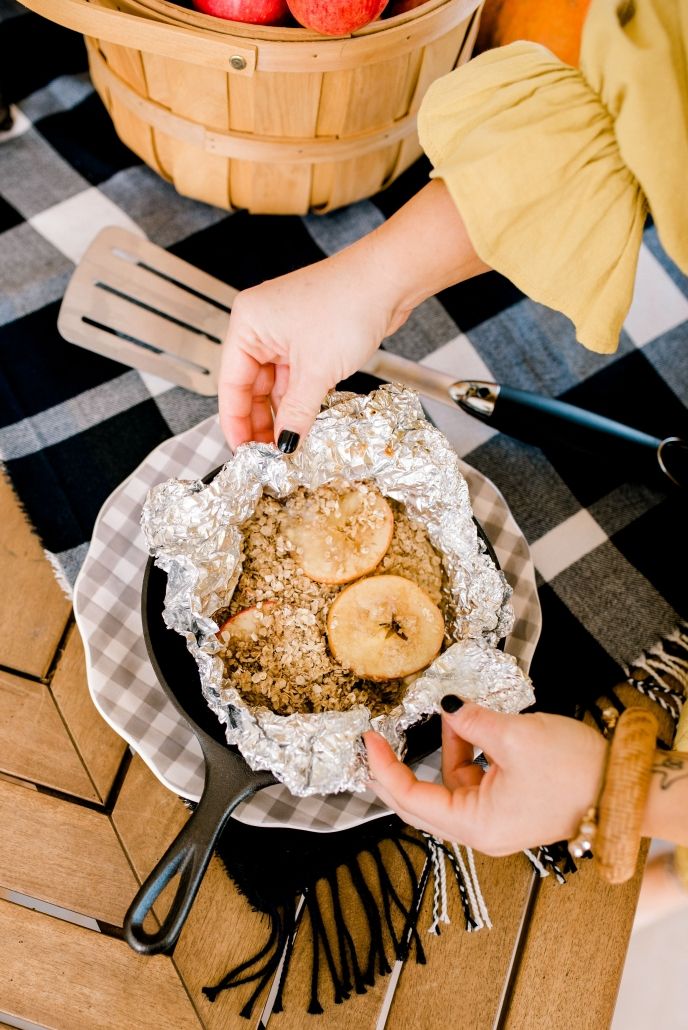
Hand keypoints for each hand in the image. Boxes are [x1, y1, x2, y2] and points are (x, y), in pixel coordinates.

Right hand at [218, 238, 408, 451]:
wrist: (389, 280)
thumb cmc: (348, 302)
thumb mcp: (317, 371)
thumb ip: (297, 413)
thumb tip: (286, 443)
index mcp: (248, 324)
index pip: (231, 384)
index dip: (236, 422)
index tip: (243, 451)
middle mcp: (262, 325)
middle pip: (251, 386)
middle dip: (260, 421)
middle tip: (267, 455)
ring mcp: (286, 331)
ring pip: (276, 384)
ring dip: (283, 413)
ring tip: (288, 445)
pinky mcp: (309, 336)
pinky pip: (296, 376)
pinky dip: (299, 399)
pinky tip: (303, 424)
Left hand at [364, 700, 606, 854]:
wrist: (623, 786)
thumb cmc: (575, 771)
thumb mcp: (515, 736)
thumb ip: (472, 721)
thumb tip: (446, 706)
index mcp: (475, 825)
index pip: (412, 800)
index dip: (385, 768)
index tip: (369, 740)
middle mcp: (480, 830)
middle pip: (421, 802)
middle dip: (397, 768)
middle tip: (376, 740)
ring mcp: (495, 818)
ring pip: (449, 785)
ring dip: (443, 750)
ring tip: (449, 715)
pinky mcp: (509, 804)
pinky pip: (472, 778)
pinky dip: (465, 751)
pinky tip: (469, 725)